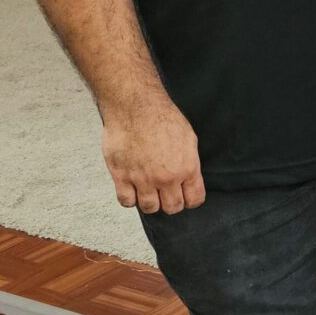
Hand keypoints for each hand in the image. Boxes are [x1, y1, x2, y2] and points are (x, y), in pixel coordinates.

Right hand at [102, 96, 205, 213]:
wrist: (135, 106)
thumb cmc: (162, 117)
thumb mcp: (188, 138)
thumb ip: (189, 163)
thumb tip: (189, 179)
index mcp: (187, 167)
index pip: (194, 199)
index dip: (190, 200)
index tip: (186, 196)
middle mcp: (166, 177)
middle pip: (172, 208)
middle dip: (171, 202)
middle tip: (166, 194)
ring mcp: (142, 178)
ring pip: (150, 208)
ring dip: (150, 202)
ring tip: (149, 191)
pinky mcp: (121, 176)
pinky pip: (126, 201)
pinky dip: (129, 199)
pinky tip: (132, 189)